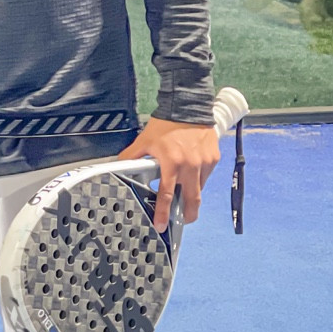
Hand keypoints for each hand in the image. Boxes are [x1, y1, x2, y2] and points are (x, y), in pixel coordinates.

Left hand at [119, 115, 220, 230]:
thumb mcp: (145, 140)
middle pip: (191, 199)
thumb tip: (119, 166)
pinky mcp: (214, 157)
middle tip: (184, 221)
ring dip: (193, 194)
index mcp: (172, 163)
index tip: (161, 225)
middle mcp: (191, 166)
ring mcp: (205, 163)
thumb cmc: (166, 124)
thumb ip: (132, 155)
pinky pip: (206, 175)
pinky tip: (192, 175)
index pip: (166, 194)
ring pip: (200, 188)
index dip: (163, 212)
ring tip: (186, 197)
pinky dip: (199, 178)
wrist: (188, 106)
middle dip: (188, 214)